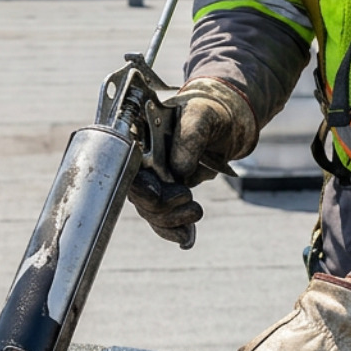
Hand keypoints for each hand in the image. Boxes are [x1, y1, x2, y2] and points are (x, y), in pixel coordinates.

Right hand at [127, 78, 256, 247]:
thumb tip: (178, 170)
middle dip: (161, 206)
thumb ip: (190, 136)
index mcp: (138, 137)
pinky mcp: (165, 193)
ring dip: (170, 220)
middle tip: (188, 198)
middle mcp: (139, 161)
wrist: (224, 122)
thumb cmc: (208, 112)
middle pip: (137, 195)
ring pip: (149, 211)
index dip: (138, 186)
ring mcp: (152, 179)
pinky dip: (173, 231)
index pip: (126, 168)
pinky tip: (186, 238)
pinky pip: (162, 218)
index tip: (157, 194)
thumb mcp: (202, 116)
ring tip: (196, 211)